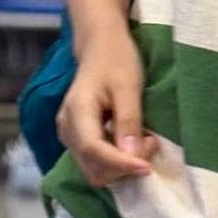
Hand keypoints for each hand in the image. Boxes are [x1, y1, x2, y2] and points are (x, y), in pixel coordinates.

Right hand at [57, 43, 158, 186]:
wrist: (100, 47)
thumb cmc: (115, 60)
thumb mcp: (128, 87)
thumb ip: (128, 121)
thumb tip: (132, 157)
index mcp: (76, 111)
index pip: (94, 150)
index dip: (120, 164)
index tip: (147, 167)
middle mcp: (67, 129)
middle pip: (92, 168)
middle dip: (123, 167)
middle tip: (150, 142)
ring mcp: (69, 136)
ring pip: (94, 170)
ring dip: (121, 167)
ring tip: (143, 142)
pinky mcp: (77, 139)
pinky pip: (95, 163)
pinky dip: (116, 162)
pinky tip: (131, 144)